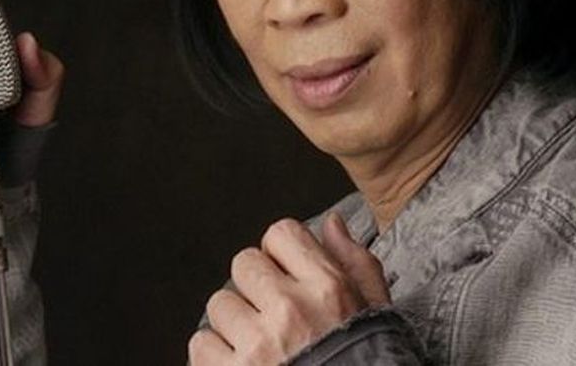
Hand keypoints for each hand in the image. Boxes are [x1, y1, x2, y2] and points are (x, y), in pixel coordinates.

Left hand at [189, 213, 389, 364]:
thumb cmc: (367, 362)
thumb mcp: (375, 310)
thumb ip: (354, 262)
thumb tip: (331, 223)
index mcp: (327, 289)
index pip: (281, 234)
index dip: (280, 253)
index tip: (286, 274)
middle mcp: (291, 310)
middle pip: (244, 263)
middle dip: (255, 286)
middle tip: (271, 313)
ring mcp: (259, 345)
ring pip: (219, 304)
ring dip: (234, 324)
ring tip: (259, 346)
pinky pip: (200, 344)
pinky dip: (215, 357)